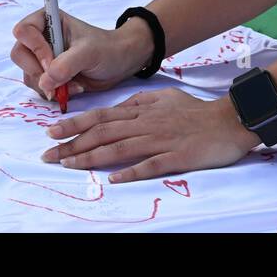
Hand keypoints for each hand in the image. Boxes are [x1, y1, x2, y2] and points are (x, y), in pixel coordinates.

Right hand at [10, 8, 150, 101]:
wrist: (119, 64)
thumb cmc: (106, 49)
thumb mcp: (89, 53)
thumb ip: (66, 65)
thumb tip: (44, 82)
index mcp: (48, 20)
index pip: (24, 30)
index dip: (35, 48)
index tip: (52, 62)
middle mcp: (41, 38)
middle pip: (20, 55)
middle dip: (39, 71)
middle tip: (59, 80)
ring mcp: (42, 58)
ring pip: (28, 75)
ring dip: (49, 85)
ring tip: (75, 84)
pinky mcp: (47, 76)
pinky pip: (38, 88)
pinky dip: (54, 93)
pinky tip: (74, 88)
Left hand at [40, 89, 259, 182]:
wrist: (228, 120)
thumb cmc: (195, 111)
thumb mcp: (164, 97)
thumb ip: (139, 102)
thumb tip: (117, 107)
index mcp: (142, 110)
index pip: (102, 117)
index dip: (75, 124)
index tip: (52, 132)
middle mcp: (146, 123)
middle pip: (104, 133)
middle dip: (73, 144)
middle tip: (48, 154)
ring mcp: (161, 140)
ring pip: (120, 148)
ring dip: (92, 157)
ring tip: (69, 166)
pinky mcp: (177, 156)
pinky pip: (150, 165)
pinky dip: (130, 172)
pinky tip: (113, 178)